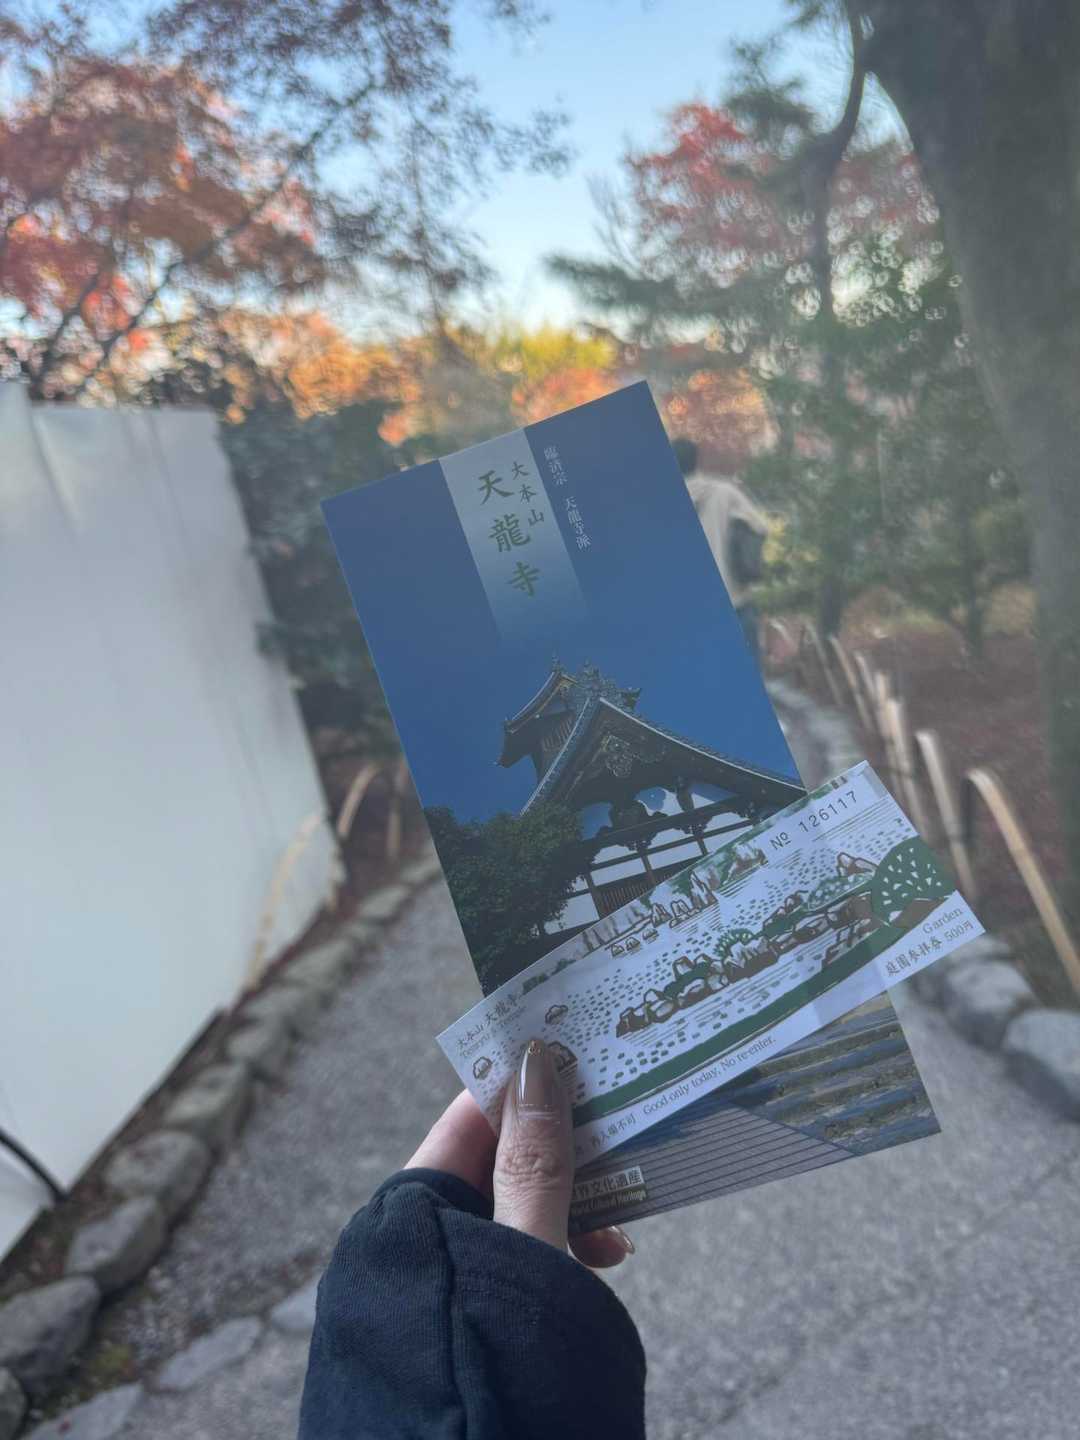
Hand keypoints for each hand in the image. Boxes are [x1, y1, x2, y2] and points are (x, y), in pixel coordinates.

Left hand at [406, 1039, 634, 1268]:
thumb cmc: (504, 1357)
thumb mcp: (528, 1247)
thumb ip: (536, 1163)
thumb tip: (536, 1065)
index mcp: (417, 1209)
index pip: (466, 1120)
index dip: (519, 1087)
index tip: (570, 1059)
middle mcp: (433, 1229)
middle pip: (503, 1159)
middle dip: (563, 1156)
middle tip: (616, 1146)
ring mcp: (464, 1260)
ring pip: (525, 1201)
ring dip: (576, 1204)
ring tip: (615, 1234)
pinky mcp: (493, 1290)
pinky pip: (533, 1242)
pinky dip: (568, 1244)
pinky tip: (604, 1259)